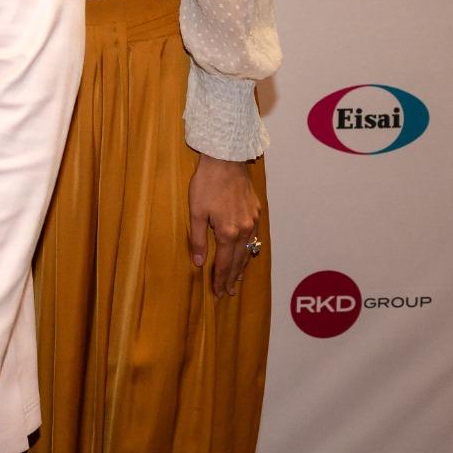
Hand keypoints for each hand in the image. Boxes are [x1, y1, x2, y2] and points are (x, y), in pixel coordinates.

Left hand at [188, 154, 261, 296]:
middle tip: (227, 292)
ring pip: (248, 251)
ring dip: (242, 267)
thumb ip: (197, 239)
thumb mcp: (195, 212)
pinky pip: (254, 238)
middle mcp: (244, 230)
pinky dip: (249, 251)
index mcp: (227, 232)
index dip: (220, 279)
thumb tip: (198, 263)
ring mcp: (253, 222)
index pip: (223, 263)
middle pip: (238, 261)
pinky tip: (245, 254)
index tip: (217, 292)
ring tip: (237, 280)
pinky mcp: (257, 213)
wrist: (226, 160)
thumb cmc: (206, 184)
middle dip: (232, 278)